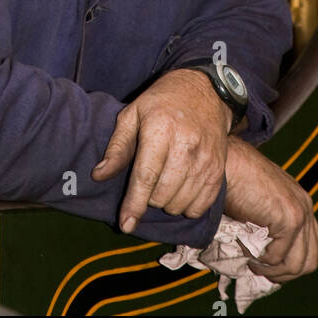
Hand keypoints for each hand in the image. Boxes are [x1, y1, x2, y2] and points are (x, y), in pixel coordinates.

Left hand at [92, 68, 230, 233]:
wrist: (205, 92)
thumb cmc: (162, 103)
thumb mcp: (133, 114)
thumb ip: (117, 147)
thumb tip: (99, 175)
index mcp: (161, 130)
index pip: (146, 176)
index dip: (134, 204)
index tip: (125, 225)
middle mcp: (186, 146)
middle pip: (161, 195)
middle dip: (149, 196)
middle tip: (149, 177)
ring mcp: (206, 160)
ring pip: (179, 205)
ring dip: (167, 201)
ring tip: (165, 179)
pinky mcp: (218, 171)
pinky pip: (199, 207)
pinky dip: (186, 205)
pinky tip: (181, 187)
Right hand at [222, 134, 317, 281]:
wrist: (225, 162)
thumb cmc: (234, 178)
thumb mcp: (260, 202)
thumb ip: (270, 223)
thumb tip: (266, 258)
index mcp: (300, 202)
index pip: (312, 245)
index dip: (292, 262)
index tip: (269, 266)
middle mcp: (305, 207)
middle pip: (311, 260)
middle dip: (286, 273)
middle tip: (262, 271)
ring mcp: (300, 213)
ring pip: (298, 265)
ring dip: (273, 271)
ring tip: (252, 264)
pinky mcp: (290, 219)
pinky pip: (278, 257)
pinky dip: (261, 259)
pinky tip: (246, 248)